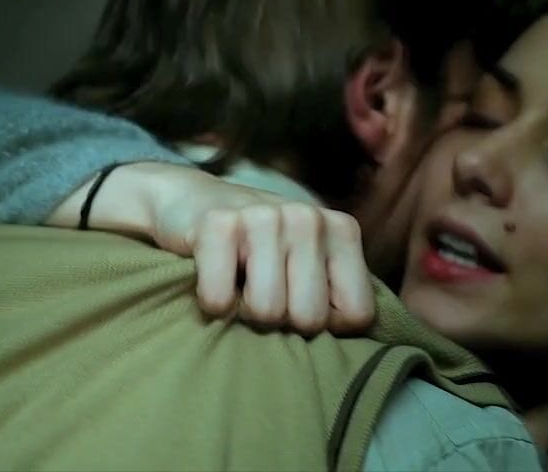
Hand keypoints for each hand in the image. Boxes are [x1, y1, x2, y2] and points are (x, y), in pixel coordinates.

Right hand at [48, 162, 374, 334]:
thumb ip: (337, 292)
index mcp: (341, 230)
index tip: (299, 299)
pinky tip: (211, 273)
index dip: (325, 324)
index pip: (358, 314)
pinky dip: (210, 302)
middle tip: (261, 288)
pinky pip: (220, 300)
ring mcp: (263, 216)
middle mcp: (308, 217)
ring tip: (238, 280)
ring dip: (243, 310)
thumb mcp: (309, 262)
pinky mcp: (217, 223)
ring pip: (267, 311)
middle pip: (309, 318)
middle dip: (280, 319)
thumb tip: (358, 346)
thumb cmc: (257, 247)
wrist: (190, 201)